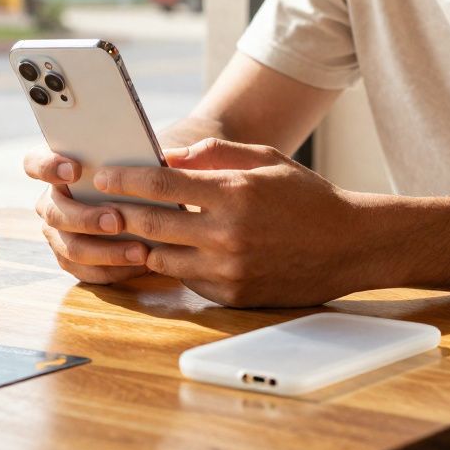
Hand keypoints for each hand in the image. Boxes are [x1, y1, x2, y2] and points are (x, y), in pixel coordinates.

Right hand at [23, 147, 149, 284]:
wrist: (139, 206)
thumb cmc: (132, 174)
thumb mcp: (132, 158)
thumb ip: (133, 153)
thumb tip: (158, 156)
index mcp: (55, 170)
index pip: (35, 163)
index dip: (49, 167)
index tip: (74, 170)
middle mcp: (50, 203)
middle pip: (55, 214)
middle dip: (86, 219)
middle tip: (116, 221)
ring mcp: (57, 234)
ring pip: (72, 248)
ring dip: (107, 252)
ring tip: (140, 251)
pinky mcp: (70, 261)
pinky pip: (87, 271)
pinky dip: (115, 270)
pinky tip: (141, 265)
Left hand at [94, 138, 382, 306]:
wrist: (350, 245)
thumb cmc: (305, 196)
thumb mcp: (264, 159)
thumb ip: (213, 153)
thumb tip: (166, 155)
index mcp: (233, 194)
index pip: (160, 185)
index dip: (124, 179)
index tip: (103, 175)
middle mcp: (227, 235)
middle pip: (150, 224)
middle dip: (118, 212)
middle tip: (99, 203)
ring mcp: (228, 270)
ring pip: (160, 258)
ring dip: (142, 243)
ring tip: (130, 227)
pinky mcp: (232, 295)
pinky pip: (186, 279)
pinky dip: (175, 263)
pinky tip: (171, 249)